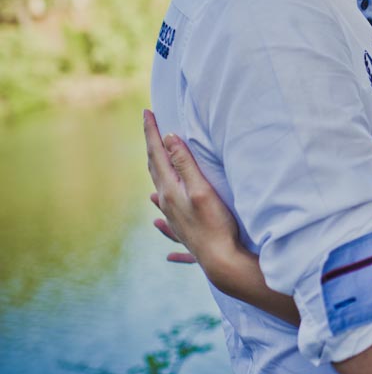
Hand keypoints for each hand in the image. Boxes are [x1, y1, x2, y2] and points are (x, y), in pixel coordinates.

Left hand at [143, 109, 240, 277]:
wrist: (221, 262)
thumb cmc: (215, 224)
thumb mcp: (201, 189)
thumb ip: (185, 164)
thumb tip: (168, 138)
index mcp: (170, 191)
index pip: (157, 154)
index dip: (151, 131)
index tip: (147, 111)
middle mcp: (168, 204)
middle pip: (155, 170)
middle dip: (152, 146)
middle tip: (149, 126)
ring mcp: (175, 219)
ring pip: (159, 191)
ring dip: (156, 174)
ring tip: (155, 163)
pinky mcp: (185, 231)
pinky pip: (167, 218)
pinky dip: (161, 210)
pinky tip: (158, 219)